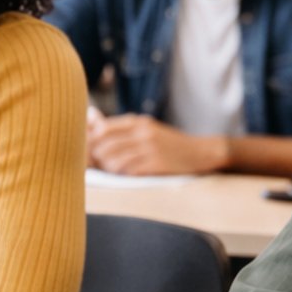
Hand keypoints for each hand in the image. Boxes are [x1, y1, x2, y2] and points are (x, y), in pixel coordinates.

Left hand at [87, 113, 229, 175]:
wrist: (202, 152)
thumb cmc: (169, 144)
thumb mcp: (146, 129)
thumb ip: (117, 126)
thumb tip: (90, 115)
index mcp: (138, 122)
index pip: (101, 130)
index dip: (89, 143)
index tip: (88, 153)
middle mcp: (143, 133)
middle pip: (104, 146)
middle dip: (96, 159)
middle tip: (97, 167)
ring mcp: (151, 149)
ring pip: (114, 161)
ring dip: (109, 170)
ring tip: (112, 172)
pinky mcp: (157, 165)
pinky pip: (129, 172)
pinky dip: (123, 176)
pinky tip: (126, 177)